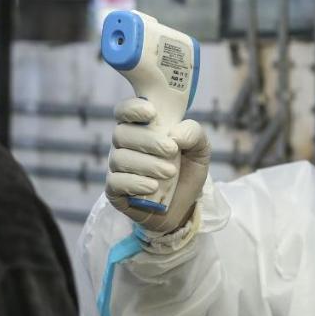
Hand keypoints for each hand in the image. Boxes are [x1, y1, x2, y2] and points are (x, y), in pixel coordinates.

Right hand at [104, 97, 210, 235]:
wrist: (184, 206)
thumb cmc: (187, 171)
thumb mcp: (200, 149)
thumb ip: (193, 133)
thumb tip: (175, 135)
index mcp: (140, 128)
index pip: (124, 111)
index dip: (132, 109)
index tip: (152, 113)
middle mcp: (124, 145)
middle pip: (121, 133)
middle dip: (148, 141)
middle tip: (172, 151)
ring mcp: (118, 168)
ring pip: (119, 158)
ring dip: (147, 164)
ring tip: (170, 173)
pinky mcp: (115, 191)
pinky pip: (114, 182)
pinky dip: (135, 183)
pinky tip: (153, 186)